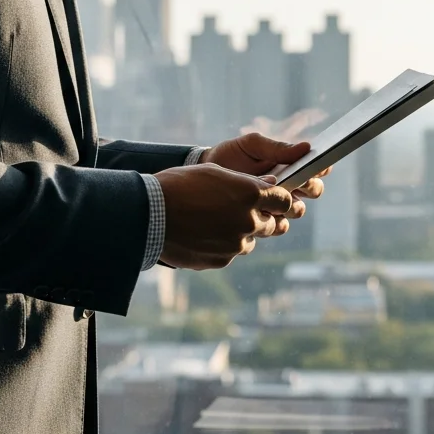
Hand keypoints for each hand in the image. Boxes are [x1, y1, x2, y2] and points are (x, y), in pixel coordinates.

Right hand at [155, 163, 295, 270]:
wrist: (148, 215)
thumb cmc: (179, 186)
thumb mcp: (214, 172)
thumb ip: (245, 181)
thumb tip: (269, 184)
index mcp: (250, 194)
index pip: (285, 201)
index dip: (279, 200)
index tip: (272, 201)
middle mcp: (248, 221)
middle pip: (272, 224)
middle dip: (260, 218)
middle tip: (235, 210)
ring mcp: (236, 244)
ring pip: (250, 241)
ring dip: (239, 233)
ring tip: (211, 223)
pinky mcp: (221, 260)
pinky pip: (229, 254)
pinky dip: (220, 246)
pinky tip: (200, 235)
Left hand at [199, 133, 327, 218]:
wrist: (204, 175)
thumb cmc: (230, 155)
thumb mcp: (251, 145)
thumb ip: (276, 148)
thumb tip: (306, 147)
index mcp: (291, 165)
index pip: (317, 168)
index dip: (322, 167)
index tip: (317, 166)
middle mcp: (289, 186)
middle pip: (314, 191)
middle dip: (308, 187)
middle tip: (296, 182)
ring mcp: (277, 205)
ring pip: (298, 210)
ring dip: (290, 205)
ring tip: (275, 197)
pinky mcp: (264, 221)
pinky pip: (280, 226)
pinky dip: (276, 221)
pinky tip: (263, 212)